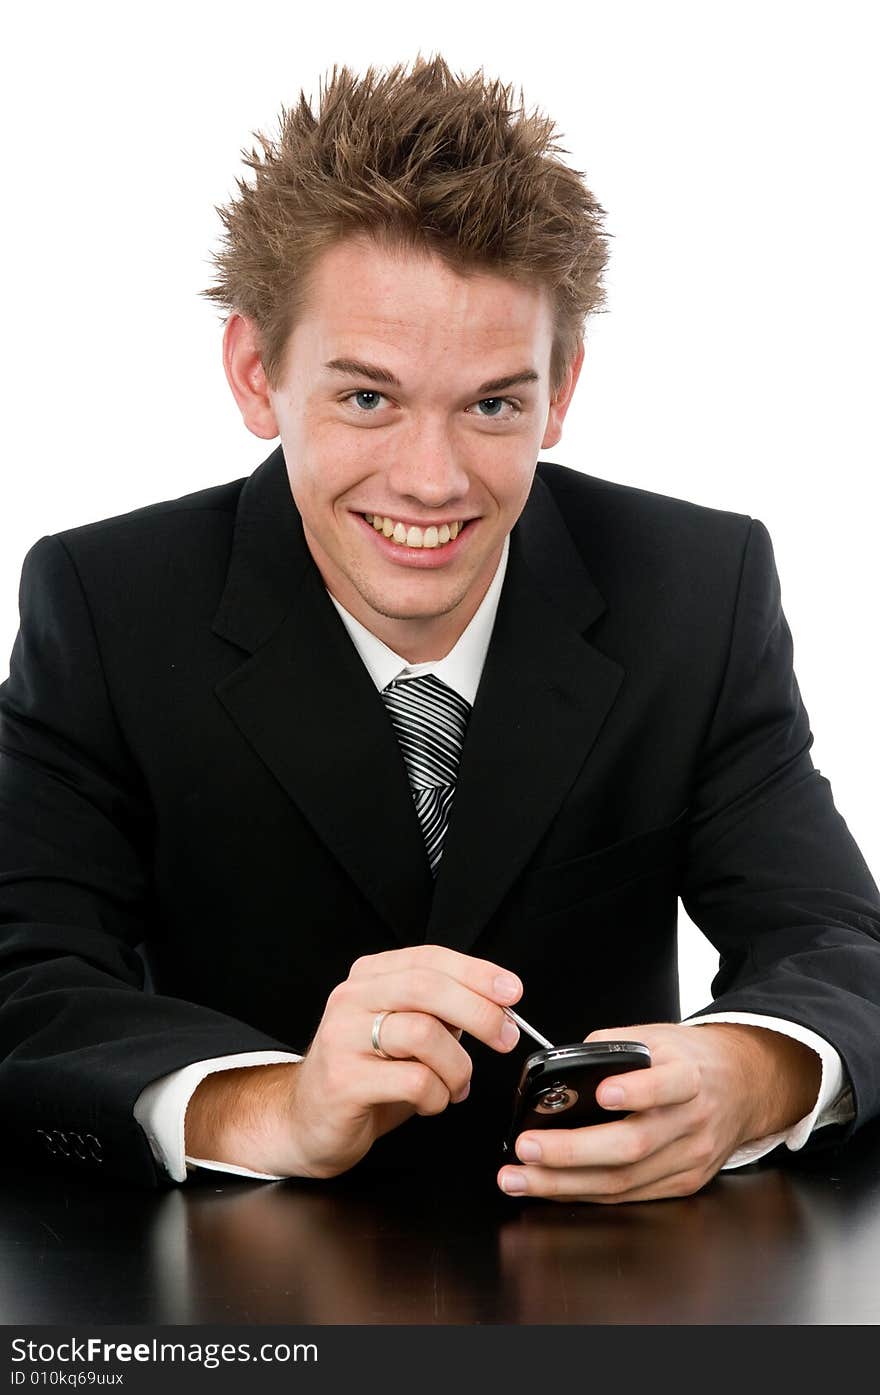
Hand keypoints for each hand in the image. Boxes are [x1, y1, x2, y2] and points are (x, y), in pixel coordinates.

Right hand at [186, 945, 522, 1177]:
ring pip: (423, 1034)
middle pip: (426, 987)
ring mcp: (343, 1038)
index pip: (429, 959)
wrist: (306, 1121)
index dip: (477, 972)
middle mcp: (352, 999)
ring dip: (457, 1067)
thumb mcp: (405, 1035)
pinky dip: (437, 1096)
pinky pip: (413, 1081)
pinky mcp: (343, 1080)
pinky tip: (430, 1103)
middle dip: (478, 1010)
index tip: (512, 991)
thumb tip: (497, 1005)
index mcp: (369, 978)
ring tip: (456, 1086)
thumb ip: (441, 1013)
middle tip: (505, 1037)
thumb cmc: (365, 1076)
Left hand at [497, 1021, 821, 1203]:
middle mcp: (692, 1120)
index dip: (637, 1091)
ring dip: (565, 1183)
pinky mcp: (684, 1183)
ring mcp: (690, 1158)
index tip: (603, 1092)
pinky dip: (585, 1193)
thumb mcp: (658, 1036)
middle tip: (527, 1147)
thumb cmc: (690, 1058)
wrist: (743, 1085)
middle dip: (572, 1151)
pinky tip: (552, 1187)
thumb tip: (563, 1063)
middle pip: (633, 1145)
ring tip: (521, 1177)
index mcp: (690, 1076)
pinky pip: (629, 1195)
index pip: (667, 1085)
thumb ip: (613, 1046)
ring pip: (625, 1180)